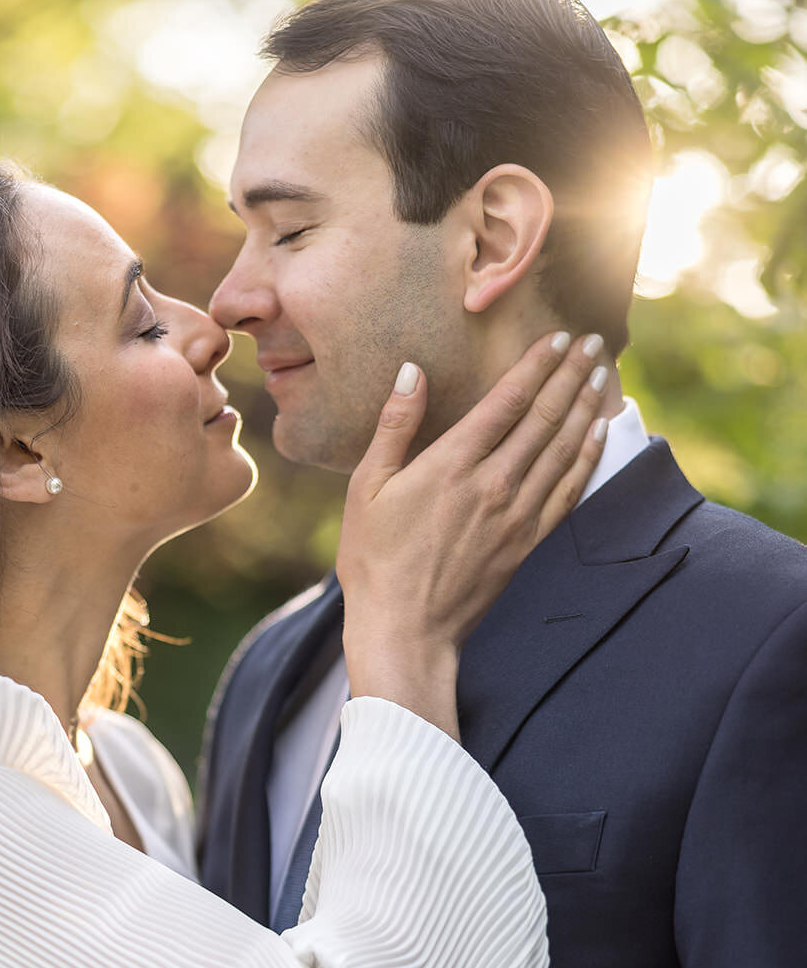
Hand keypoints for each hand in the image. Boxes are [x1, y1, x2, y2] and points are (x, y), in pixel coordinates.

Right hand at [336, 332, 609, 734]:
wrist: (405, 631)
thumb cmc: (374, 561)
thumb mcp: (366, 488)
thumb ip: (394, 426)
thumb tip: (412, 372)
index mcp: (452, 464)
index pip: (507, 400)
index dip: (537, 364)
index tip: (558, 337)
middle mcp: (493, 484)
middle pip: (545, 417)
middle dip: (570, 375)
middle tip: (592, 343)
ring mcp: (516, 515)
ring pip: (563, 449)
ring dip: (586, 408)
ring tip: (601, 376)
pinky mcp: (526, 543)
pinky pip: (567, 492)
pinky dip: (587, 458)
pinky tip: (598, 435)